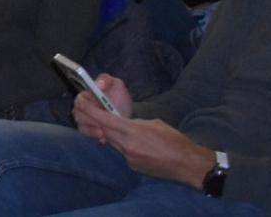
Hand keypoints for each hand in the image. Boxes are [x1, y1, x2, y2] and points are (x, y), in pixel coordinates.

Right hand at [73, 74, 134, 136]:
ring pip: (81, 126)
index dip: (85, 106)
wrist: (126, 114)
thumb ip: (106, 80)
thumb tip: (99, 84)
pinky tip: (103, 137)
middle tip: (100, 124)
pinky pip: (87, 135)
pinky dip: (94, 136)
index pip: (79, 100)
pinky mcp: (89, 130)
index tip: (95, 110)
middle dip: (89, 120)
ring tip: (103, 132)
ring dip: (91, 129)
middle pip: (78, 115)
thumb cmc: (118, 96)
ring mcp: (84, 120)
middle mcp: (82, 108)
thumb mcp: (115, 84)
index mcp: (86, 95)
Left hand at [89, 113, 215, 186]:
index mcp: (133, 131)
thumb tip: (125, 122)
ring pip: (113, 143)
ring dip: (113, 135)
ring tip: (124, 130)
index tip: (82, 104)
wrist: (188, 165)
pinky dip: (124, 147)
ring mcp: (130, 158)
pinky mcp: (134, 167)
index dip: (91, 111)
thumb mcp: (155, 123)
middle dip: (100, 123)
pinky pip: (123, 153)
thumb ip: (136, 123)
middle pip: (105, 131)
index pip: (105, 120)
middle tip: (97, 115)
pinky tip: (137, 145)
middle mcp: (128, 146)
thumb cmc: (175, 141)